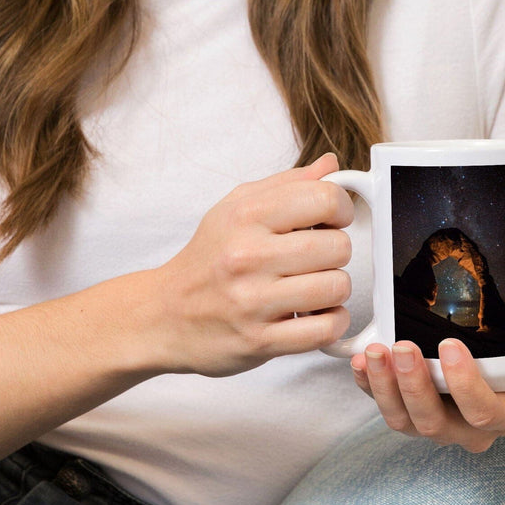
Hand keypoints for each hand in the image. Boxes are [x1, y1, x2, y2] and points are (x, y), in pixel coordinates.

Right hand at [143, 153, 353, 376]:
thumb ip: (287, 183)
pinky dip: (332, 321)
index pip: (324, 199)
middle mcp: (248, 256)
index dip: (341, 209)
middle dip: (337, 251)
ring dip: (334, 288)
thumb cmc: (207, 257)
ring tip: (314, 286)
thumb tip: (331, 164)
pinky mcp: (259, 340)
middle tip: (318, 257)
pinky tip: (316, 314)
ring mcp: (253, 301)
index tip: (333, 220)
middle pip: (338, 246)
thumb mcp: (236, 206)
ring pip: (336, 287)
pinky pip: (325, 329)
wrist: (164, 314)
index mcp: (245, 215)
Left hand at [350, 302, 504, 451]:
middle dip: (414, 387)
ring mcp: (438, 417)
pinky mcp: (411, 402)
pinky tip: (359, 361)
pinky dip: (367, 386)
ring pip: (405, 421)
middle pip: (436, 423)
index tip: (449, 346)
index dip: (465, 385)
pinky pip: (385, 404)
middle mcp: (471, 425)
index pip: (486, 412)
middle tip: (402, 347)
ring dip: (384, 388)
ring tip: (374, 352)